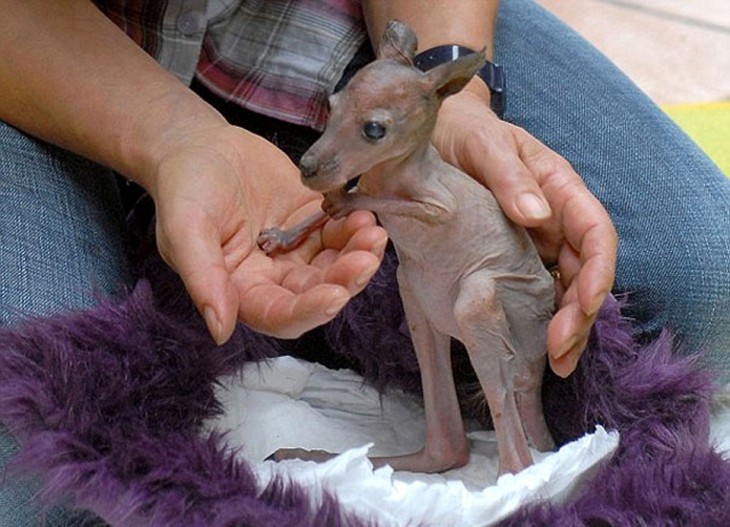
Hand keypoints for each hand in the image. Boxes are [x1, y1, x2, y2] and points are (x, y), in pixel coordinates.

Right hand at [148, 123, 387, 343]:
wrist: (200, 145)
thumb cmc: (184, 187)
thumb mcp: (184, 230)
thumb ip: (203, 278)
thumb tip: (220, 331)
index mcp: (241, 288)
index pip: (280, 314)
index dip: (309, 310)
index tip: (335, 294)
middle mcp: (273, 276)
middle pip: (317, 292)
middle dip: (345, 279)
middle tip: (366, 257)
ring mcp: (296, 249)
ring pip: (335, 265)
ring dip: (359, 255)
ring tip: (372, 232)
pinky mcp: (313, 222)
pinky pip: (340, 233)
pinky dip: (355, 229)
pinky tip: (363, 215)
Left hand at [433, 80, 617, 376]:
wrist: (435, 138)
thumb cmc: (466, 133)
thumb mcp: (486, 145)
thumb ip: (510, 176)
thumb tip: (537, 214)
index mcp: (560, 190)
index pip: (596, 234)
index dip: (598, 273)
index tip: (583, 306)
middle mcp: (555, 220)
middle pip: (584, 273)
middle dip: (579, 315)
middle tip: (560, 354)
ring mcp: (535, 241)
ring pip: (562, 288)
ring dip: (563, 326)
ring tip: (553, 363)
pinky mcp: (510, 256)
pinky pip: (532, 290)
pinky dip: (536, 319)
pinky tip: (528, 344)